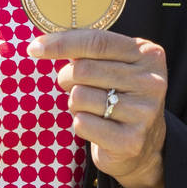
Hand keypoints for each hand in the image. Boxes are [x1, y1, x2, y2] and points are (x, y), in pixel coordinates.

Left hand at [29, 29, 168, 187]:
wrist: (144, 145)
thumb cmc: (120, 97)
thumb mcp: (117, 66)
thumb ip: (93, 52)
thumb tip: (43, 44)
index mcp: (149, 55)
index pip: (98, 42)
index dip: (62, 43)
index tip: (35, 48)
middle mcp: (151, 82)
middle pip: (84, 69)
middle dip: (66, 78)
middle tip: (69, 85)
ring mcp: (144, 112)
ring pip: (80, 97)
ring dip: (75, 104)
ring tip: (90, 108)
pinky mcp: (131, 140)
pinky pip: (82, 123)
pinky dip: (80, 124)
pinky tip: (95, 127)